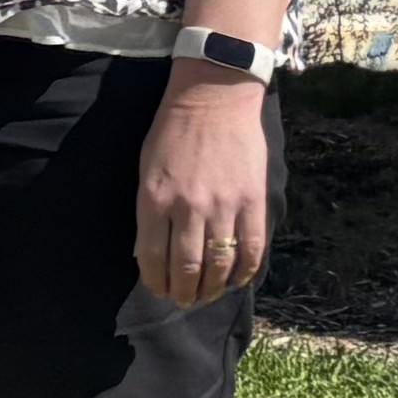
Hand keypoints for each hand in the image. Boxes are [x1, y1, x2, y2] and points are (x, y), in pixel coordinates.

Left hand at [135, 68, 274, 308]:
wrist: (213, 98)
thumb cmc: (172, 132)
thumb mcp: (146, 169)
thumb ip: (149, 211)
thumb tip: (149, 252)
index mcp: (154, 200)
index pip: (152, 258)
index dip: (156, 282)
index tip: (159, 290)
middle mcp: (188, 208)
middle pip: (186, 270)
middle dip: (184, 293)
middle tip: (184, 300)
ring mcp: (223, 206)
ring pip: (218, 266)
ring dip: (212, 289)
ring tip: (207, 295)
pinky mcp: (251, 201)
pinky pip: (251, 250)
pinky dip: (245, 272)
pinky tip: (237, 279)